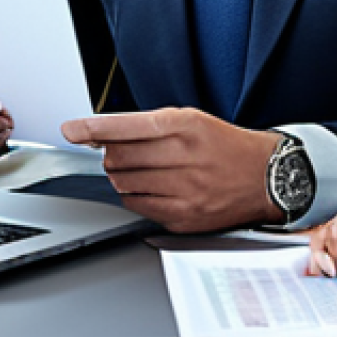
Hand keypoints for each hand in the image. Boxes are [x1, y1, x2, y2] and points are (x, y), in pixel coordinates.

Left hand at [62, 107, 281, 231]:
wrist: (265, 175)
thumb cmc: (224, 144)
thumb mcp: (190, 119)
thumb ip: (148, 125)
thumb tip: (103, 133)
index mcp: (183, 125)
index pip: (124, 126)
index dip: (91, 128)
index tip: (71, 129)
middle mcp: (183, 156)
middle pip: (119, 157)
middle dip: (110, 154)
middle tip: (118, 152)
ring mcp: (184, 190)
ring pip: (125, 183)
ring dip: (122, 175)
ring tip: (142, 169)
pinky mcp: (184, 217)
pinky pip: (139, 206)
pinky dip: (135, 196)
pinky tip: (151, 187)